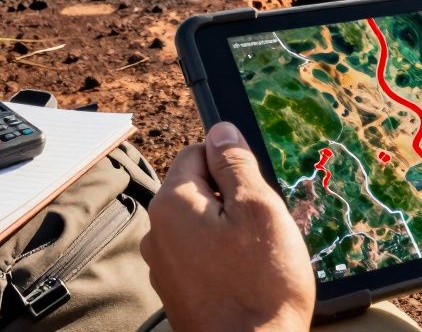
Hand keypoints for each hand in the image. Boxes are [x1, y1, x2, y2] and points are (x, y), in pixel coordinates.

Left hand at [141, 122, 314, 331]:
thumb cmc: (261, 284)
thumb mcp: (258, 208)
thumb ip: (236, 163)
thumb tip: (220, 129)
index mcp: (172, 204)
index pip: (197, 152)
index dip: (232, 163)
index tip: (256, 187)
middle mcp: (157, 233)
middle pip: (198, 190)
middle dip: (232, 199)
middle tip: (263, 225)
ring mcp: (165, 267)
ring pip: (202, 225)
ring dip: (230, 231)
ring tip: (258, 256)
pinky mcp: (178, 292)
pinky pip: (201, 257)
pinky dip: (224, 259)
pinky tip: (247, 277)